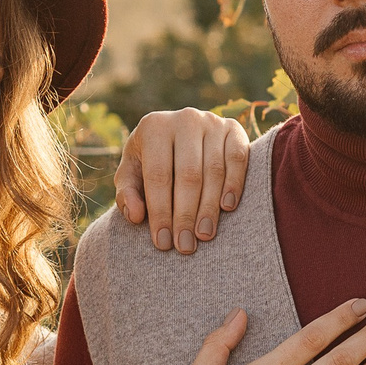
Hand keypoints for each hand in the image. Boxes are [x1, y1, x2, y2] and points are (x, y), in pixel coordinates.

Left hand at [116, 108, 248, 253]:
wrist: (179, 136)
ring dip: (209, 207)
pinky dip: (234, 183)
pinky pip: (238, 158)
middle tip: (185, 246)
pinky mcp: (234, 129)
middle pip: (188, 175)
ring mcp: (212, 121)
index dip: (160, 211)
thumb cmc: (152, 161)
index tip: (162, 242)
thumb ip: (127, 195)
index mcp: (154, 126)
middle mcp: (184, 119)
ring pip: (214, 170)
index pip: (158, 175)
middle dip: (186, 214)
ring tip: (204, 235)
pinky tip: (227, 208)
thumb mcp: (132, 174)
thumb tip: (136, 216)